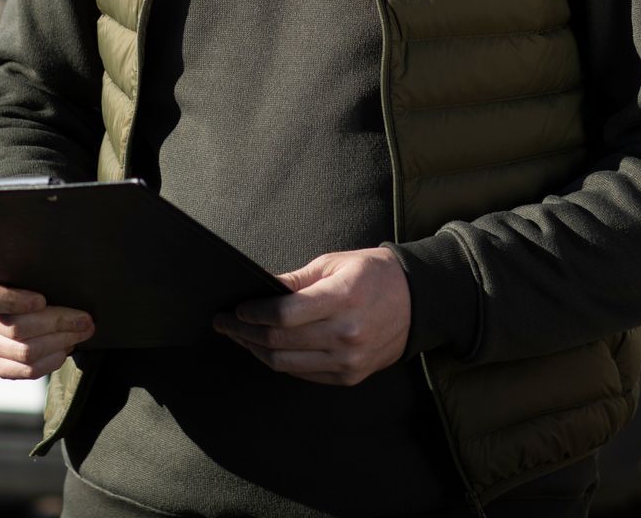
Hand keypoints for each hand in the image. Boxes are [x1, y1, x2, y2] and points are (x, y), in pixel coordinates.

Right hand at [0, 273, 93, 379]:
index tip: (42, 300)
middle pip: (16, 329)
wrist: (14, 300)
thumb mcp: (23, 267)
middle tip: (85, 320)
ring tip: (81, 333)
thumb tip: (67, 279)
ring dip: (61, 342)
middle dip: (58, 324)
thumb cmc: (24, 279)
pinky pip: (27, 371)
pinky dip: (52, 361)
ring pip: (26, 352)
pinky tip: (66, 349)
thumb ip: (34, 269)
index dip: (13, 301)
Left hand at [213, 248, 410, 385]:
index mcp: (342, 299)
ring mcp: (348, 360)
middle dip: (243, 332)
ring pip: (286, 363)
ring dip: (255, 350)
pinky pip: (303, 374)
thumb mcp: (334, 264)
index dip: (253, 313)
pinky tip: (265, 347)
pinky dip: (279, 361)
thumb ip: (295, 281)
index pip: (284, 314)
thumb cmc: (372, 275)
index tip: (236, 308)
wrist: (417, 302)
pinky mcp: (349, 376)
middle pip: (279, 341)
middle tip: (223, 323)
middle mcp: (346, 334)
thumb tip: (259, 289)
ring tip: (238, 336)